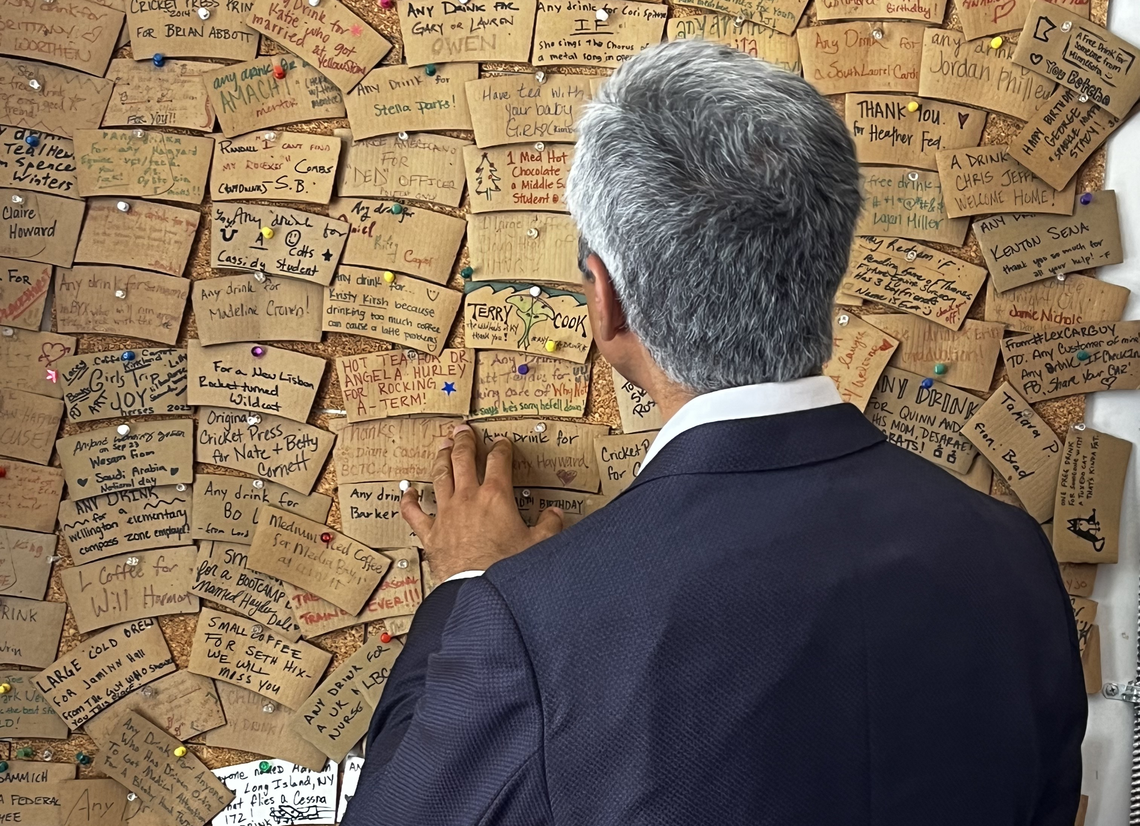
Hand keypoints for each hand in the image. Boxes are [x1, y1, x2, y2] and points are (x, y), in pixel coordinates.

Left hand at [400, 424, 563, 581]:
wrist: (480, 592)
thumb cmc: (507, 568)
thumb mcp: (538, 545)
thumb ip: (549, 526)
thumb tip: (555, 515)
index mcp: (496, 496)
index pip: (498, 461)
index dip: (501, 448)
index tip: (502, 443)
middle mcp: (468, 499)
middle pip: (463, 459)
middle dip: (464, 441)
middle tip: (462, 431)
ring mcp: (447, 514)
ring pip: (440, 477)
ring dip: (441, 459)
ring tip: (442, 447)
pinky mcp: (431, 533)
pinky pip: (415, 513)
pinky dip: (410, 500)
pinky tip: (408, 491)